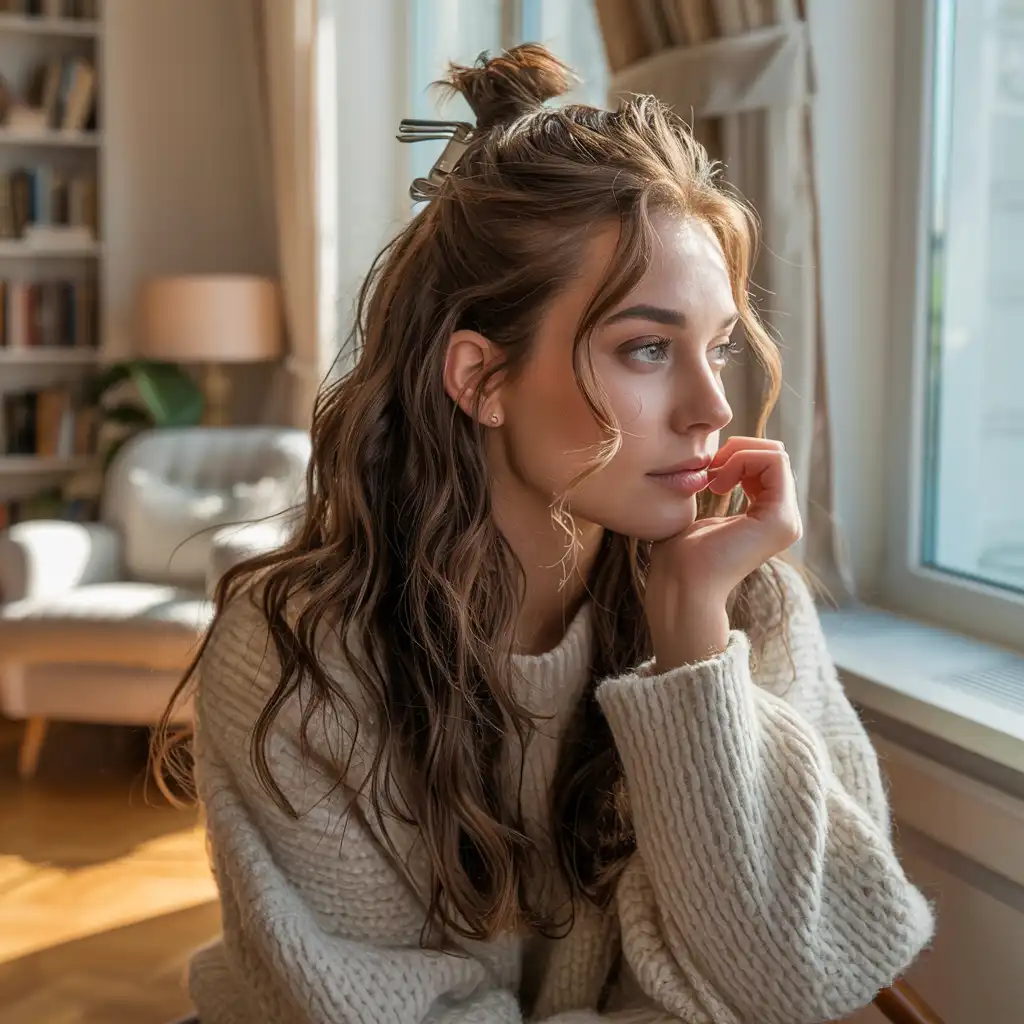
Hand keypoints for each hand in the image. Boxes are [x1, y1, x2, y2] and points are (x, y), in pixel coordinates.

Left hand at [645, 437, 801, 668]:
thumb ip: (722, 491)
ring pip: (776, 455)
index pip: (767, 464)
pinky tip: (718, 483)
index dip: (737, 455)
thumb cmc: (681, 556)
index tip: (707, 472)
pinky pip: (774, 462)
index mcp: (768, 517)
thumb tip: (721, 468)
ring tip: (713, 478)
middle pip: (775, 455)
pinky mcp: (781, 519)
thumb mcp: (704, 514)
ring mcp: (787, 521)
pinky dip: (743, 459)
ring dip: (738, 454)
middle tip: (710, 469)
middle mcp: (784, 520)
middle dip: (739, 449)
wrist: (680, 584)